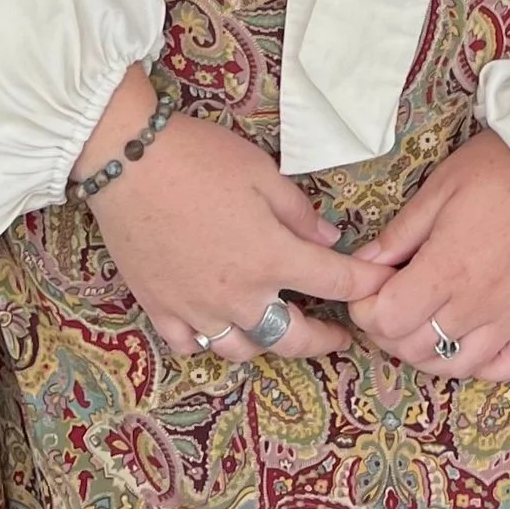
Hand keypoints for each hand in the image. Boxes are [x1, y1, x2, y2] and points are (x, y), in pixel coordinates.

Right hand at [73, 68, 394, 363]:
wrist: (128, 160)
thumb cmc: (200, 158)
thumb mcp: (263, 173)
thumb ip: (299, 213)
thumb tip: (329, 242)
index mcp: (271, 258)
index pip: (334, 282)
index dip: (365, 285)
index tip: (381, 287)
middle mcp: (238, 296)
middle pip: (291, 338)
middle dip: (323, 341)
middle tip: (339, 337)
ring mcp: (196, 308)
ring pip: (240, 350)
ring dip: (265, 343)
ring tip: (276, 330)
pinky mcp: (159, 307)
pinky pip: (190, 344)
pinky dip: (207, 341)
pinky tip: (215, 326)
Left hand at [345, 129, 509, 382]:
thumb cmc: (499, 169)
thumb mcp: (440, 187)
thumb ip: (400, 233)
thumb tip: (363, 263)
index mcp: (447, 270)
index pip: (389, 319)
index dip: (367, 310)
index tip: (368, 289)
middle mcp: (477, 305)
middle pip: (416, 348)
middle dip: (389, 332)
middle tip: (388, 303)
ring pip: (457, 365)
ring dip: (428, 353)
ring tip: (421, 325)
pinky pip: (509, 367)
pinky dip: (483, 366)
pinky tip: (470, 344)